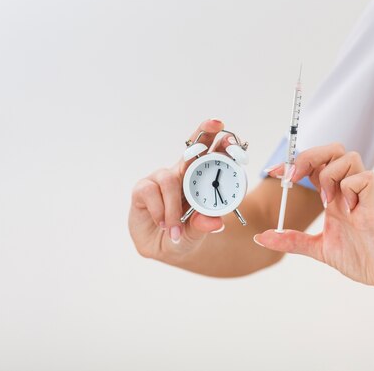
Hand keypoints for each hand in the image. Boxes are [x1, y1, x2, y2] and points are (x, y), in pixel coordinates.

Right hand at [128, 118, 228, 260]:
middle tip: (215, 124)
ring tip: (174, 226)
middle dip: (204, 133)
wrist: (163, 248)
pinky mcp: (142, 189)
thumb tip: (215, 222)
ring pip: (169, 178)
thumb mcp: (197, 234)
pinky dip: (159, 211)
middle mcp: (180, 175)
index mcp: (199, 181)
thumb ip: (203, 226)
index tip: (230, 137)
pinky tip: (162, 223)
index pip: (210, 157)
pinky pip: (150, 191)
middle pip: (192, 148)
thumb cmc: (185, 235)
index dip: (218, 143)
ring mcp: (160, 180)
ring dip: (173, 206)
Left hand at [255, 143, 373, 297]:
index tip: (274, 172)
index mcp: (333, 197)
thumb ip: (292, 241)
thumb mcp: (318, 248)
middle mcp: (347, 191)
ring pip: (349, 157)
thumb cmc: (363, 258)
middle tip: (295, 177)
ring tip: (327, 200)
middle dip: (310, 156)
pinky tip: (349, 210)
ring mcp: (361, 196)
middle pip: (333, 150)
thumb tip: (261, 237)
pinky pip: (365, 179)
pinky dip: (351, 189)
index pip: (314, 165)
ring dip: (331, 174)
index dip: (293, 163)